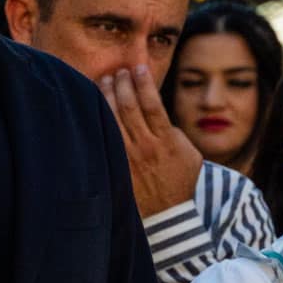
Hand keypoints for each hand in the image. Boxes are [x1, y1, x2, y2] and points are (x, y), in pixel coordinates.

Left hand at [102, 65, 202, 216]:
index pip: (152, 102)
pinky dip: (98, 117)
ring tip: (105, 81)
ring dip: (107, 95)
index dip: (143, 81)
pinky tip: (93, 105)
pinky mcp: (116, 166)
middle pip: (129, 106)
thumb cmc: (181, 181)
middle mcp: (146, 146)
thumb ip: (173, 131)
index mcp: (166, 140)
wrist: (169, 214)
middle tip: (118, 72)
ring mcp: (128, 157)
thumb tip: (156, 110)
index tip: (138, 68)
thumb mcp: (190, 153)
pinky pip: (104, 136)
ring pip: (113, 118)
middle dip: (122, 83)